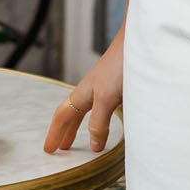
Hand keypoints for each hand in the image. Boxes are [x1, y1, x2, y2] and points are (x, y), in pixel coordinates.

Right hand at [46, 29, 124, 150]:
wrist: (140, 41)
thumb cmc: (120, 65)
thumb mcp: (106, 99)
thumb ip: (99, 122)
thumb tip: (93, 145)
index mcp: (83, 93)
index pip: (63, 116)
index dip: (55, 133)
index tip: (49, 149)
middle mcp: (92, 89)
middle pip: (73, 113)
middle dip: (66, 131)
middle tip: (62, 148)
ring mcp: (106, 86)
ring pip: (89, 110)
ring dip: (83, 126)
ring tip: (86, 141)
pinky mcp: (121, 85)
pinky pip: (105, 107)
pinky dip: (101, 119)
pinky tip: (111, 121)